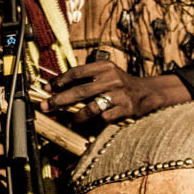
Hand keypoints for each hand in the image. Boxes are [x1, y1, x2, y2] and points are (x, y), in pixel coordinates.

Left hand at [40, 61, 189, 123]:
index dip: (60, 81)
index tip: (47, 89)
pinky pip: (103, 119)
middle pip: (80, 91)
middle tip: (45, 106)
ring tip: (70, 121)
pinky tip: (89, 126)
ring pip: (91, 107)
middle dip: (59, 100)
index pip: (77, 72)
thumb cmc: (119, 85)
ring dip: (76, 116)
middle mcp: (112, 79)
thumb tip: (55, 87)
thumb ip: (85, 79)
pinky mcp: (125, 109)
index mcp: (104, 67)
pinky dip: (93, 124)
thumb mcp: (105, 75)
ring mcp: (119, 95)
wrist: (148, 93)